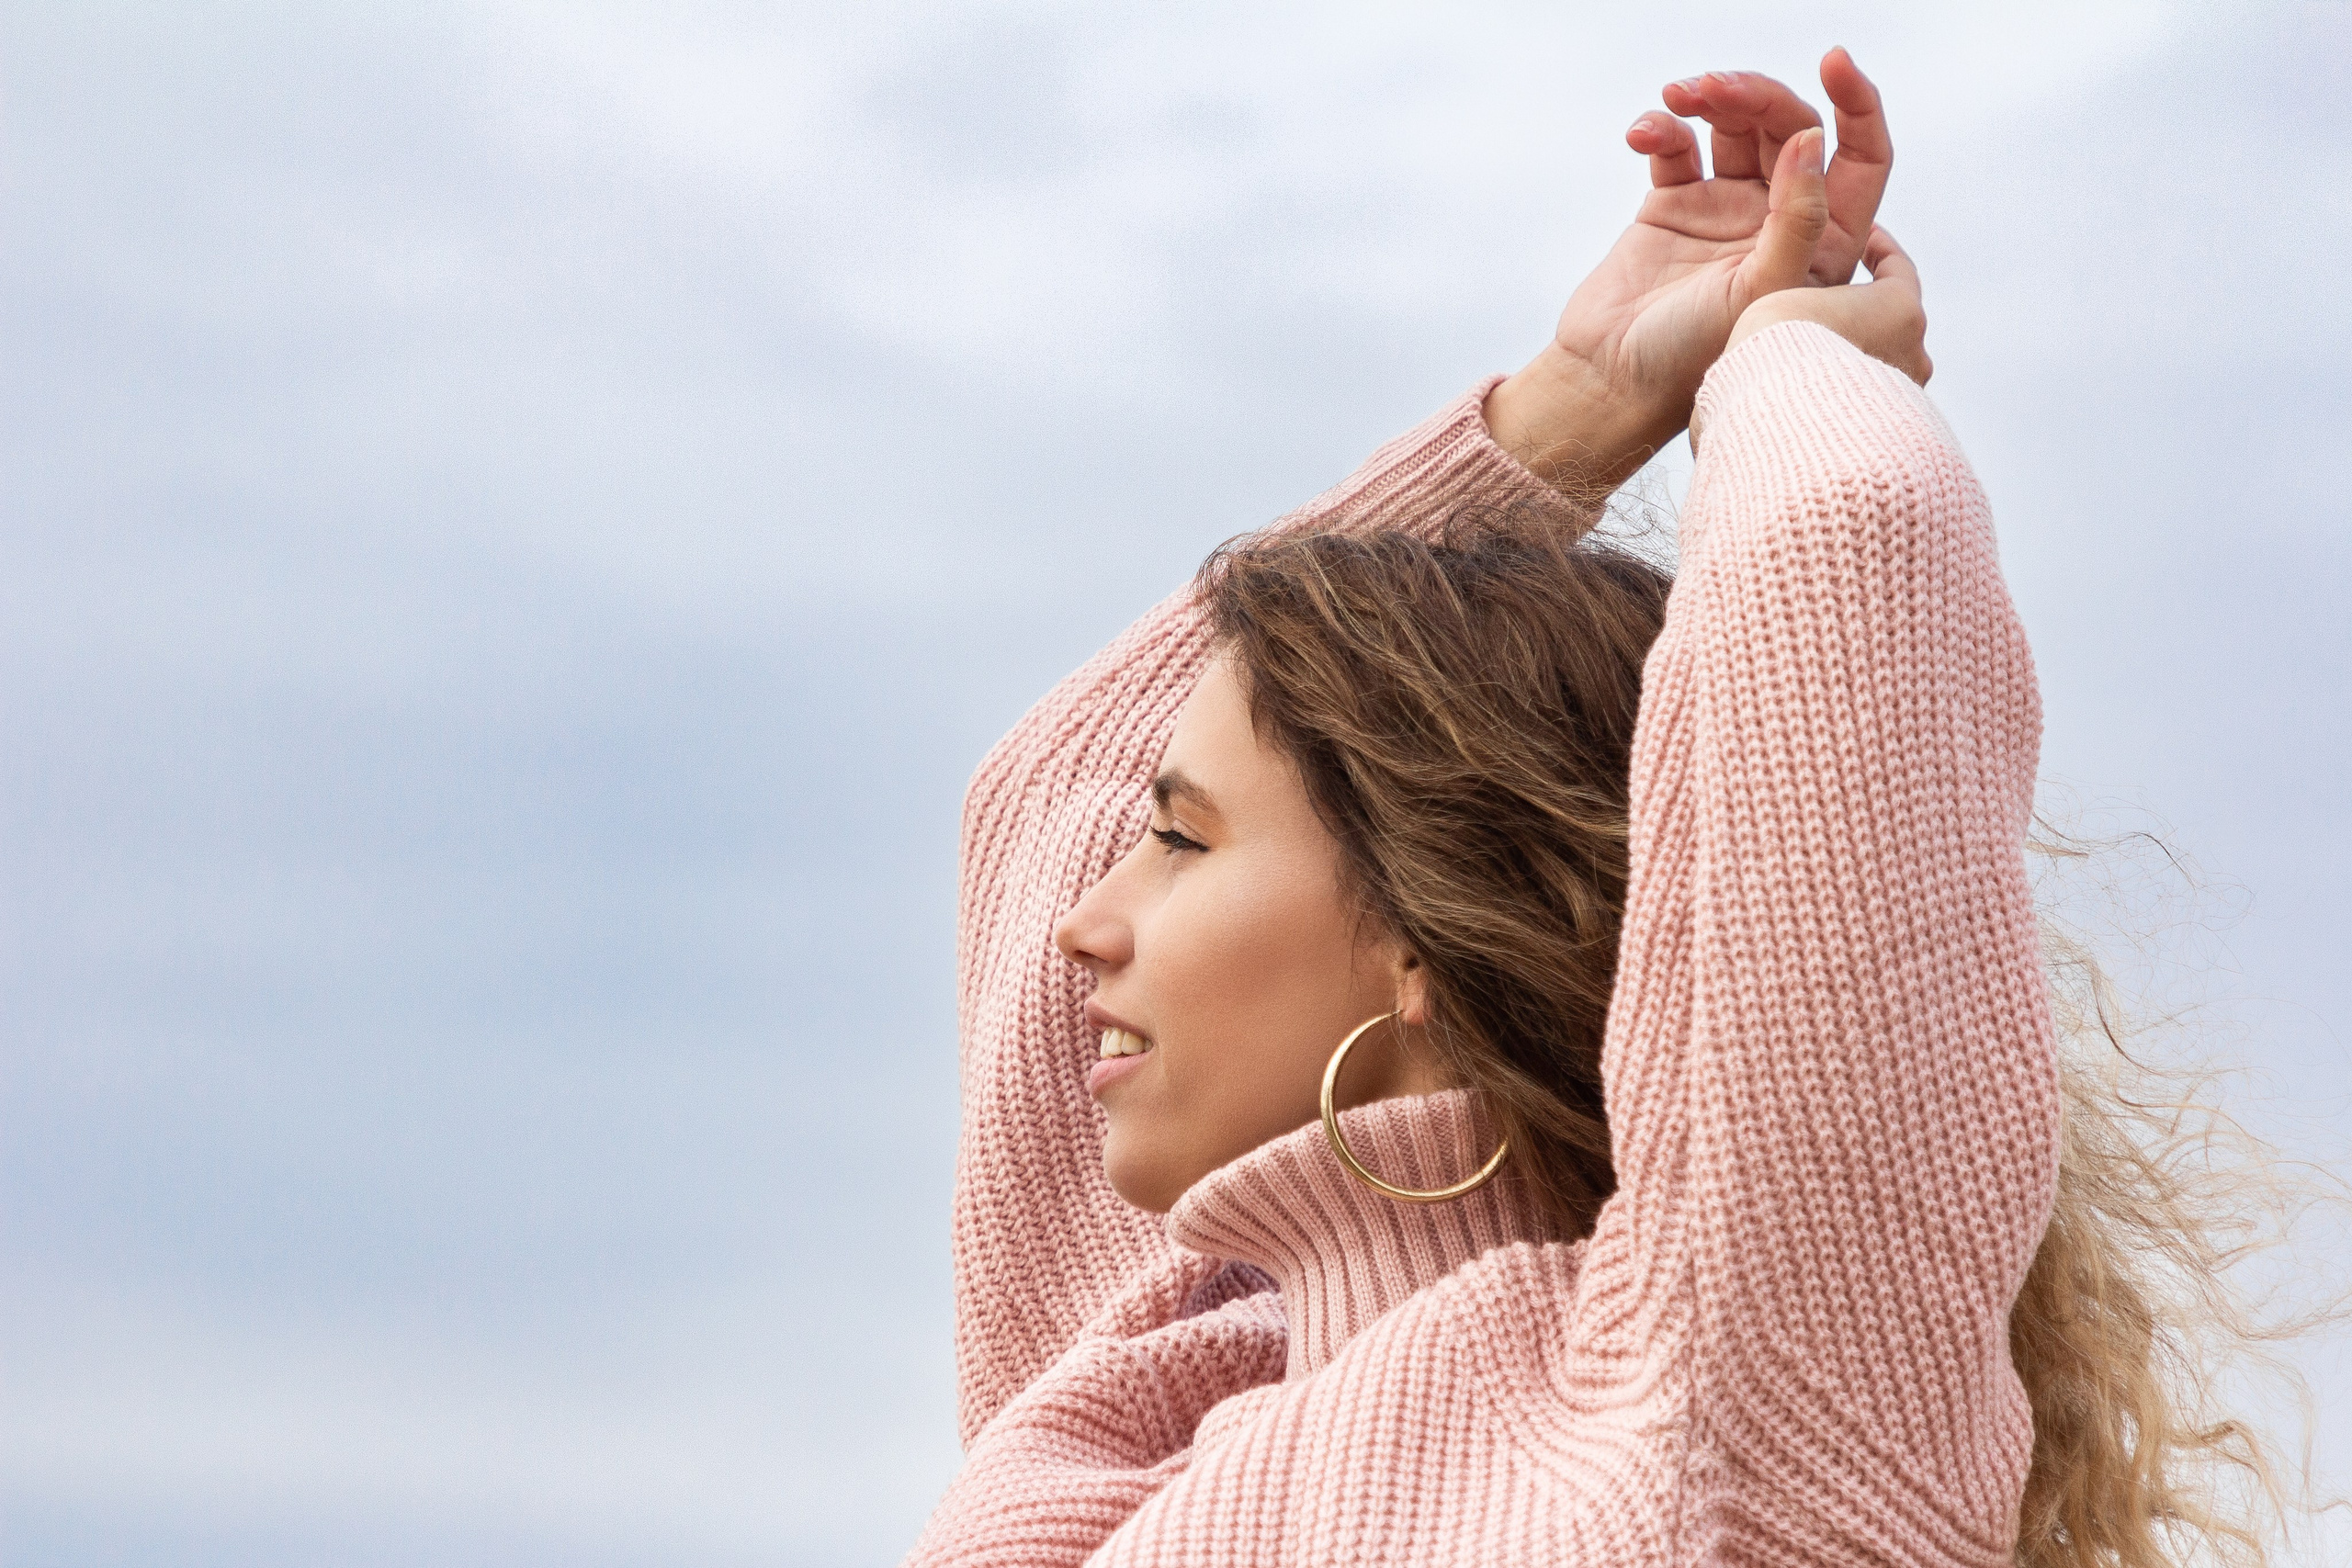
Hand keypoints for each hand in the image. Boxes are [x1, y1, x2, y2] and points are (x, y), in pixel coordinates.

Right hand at [1485, 49, 1892, 490]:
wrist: (1608, 384)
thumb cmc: (1694, 359)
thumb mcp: (1763, 293)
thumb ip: (1798, 217)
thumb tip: (1813, 139)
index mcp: (1821, 243)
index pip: (1861, 156)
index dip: (1857, 104)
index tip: (1834, 62)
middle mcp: (1779, 221)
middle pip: (1790, 128)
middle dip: (1758, 96)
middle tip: (1714, 88)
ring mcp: (1726, 211)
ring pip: (1735, 127)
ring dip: (1711, 98)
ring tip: (1679, 95)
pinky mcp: (1674, 206)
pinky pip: (1677, 146)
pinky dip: (1660, 128)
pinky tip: (1642, 134)